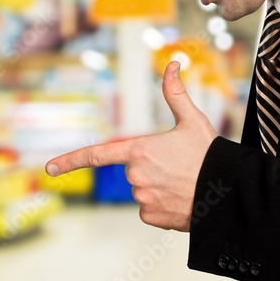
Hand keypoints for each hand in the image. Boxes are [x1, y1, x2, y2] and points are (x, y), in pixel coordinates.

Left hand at [46, 61, 217, 230]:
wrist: (229, 192)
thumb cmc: (210, 154)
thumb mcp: (193, 120)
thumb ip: (176, 93)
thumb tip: (173, 63)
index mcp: (140, 149)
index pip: (97, 155)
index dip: (71, 161)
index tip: (49, 168)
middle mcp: (136, 175)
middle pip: (133, 171)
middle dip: (150, 168)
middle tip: (178, 167)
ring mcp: (142, 198)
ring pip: (142, 191)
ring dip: (158, 187)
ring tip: (184, 183)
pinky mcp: (152, 217)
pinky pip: (150, 210)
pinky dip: (163, 206)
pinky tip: (182, 199)